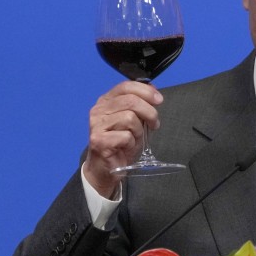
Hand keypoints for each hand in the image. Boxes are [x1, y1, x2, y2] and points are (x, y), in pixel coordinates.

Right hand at [82, 81, 163, 196]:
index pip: (126, 86)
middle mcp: (98, 110)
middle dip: (149, 112)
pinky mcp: (99, 140)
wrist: (106, 168)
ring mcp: (97, 125)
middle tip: (154, 124)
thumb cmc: (121, 144)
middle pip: (130, 101)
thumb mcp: (135, 121)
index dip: (145, 91)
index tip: (159, 100)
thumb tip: (154, 90)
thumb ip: (141, 105)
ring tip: (135, 139)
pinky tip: (127, 148)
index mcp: (106, 101)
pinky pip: (126, 136)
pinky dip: (132, 143)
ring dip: (139, 131)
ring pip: (129, 118)